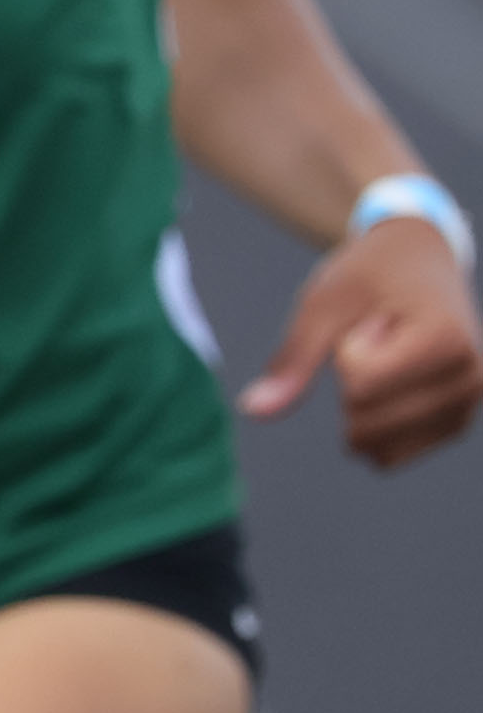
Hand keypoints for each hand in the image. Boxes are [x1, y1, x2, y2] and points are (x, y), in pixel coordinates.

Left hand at [238, 215, 482, 469]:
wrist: (419, 259)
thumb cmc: (368, 274)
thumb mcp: (323, 302)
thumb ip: (293, 358)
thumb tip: (252, 411)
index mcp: (445, 338)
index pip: (361, 385)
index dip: (344, 353)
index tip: (368, 320)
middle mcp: (472, 376)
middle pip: (370, 421)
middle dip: (350, 385)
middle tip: (377, 339)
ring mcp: (471, 403)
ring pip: (384, 448)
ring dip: (360, 409)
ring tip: (386, 359)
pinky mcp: (459, 421)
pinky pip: (395, 454)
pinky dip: (372, 428)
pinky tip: (388, 385)